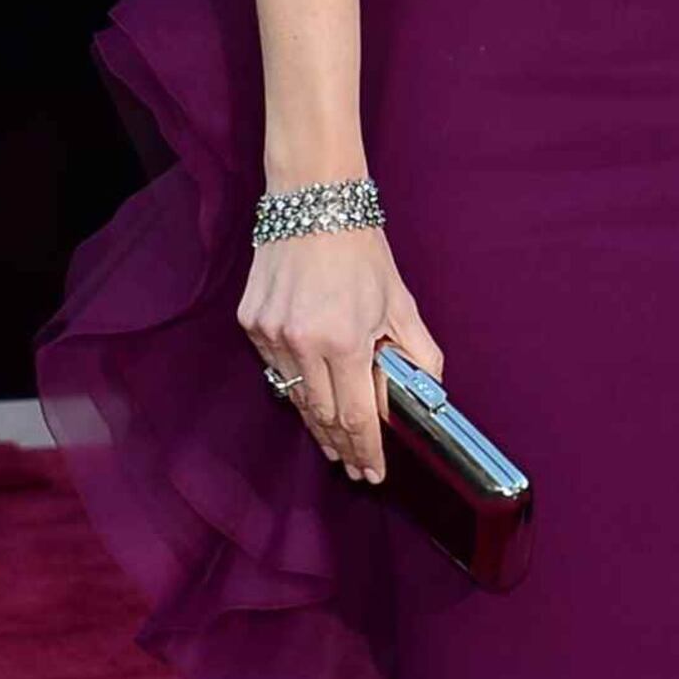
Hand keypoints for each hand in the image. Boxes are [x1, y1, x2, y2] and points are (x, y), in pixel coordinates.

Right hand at [238, 224, 441, 485]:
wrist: (313, 205)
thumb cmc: (362, 252)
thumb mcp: (401, 303)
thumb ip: (418, 353)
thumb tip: (428, 394)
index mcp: (345, 341)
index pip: (356, 417)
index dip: (365, 451)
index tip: (372, 473)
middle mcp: (302, 343)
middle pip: (322, 416)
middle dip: (341, 447)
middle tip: (354, 467)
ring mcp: (271, 334)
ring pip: (295, 396)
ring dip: (316, 423)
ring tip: (334, 445)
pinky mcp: (250, 324)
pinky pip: (275, 368)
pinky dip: (295, 384)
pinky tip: (310, 396)